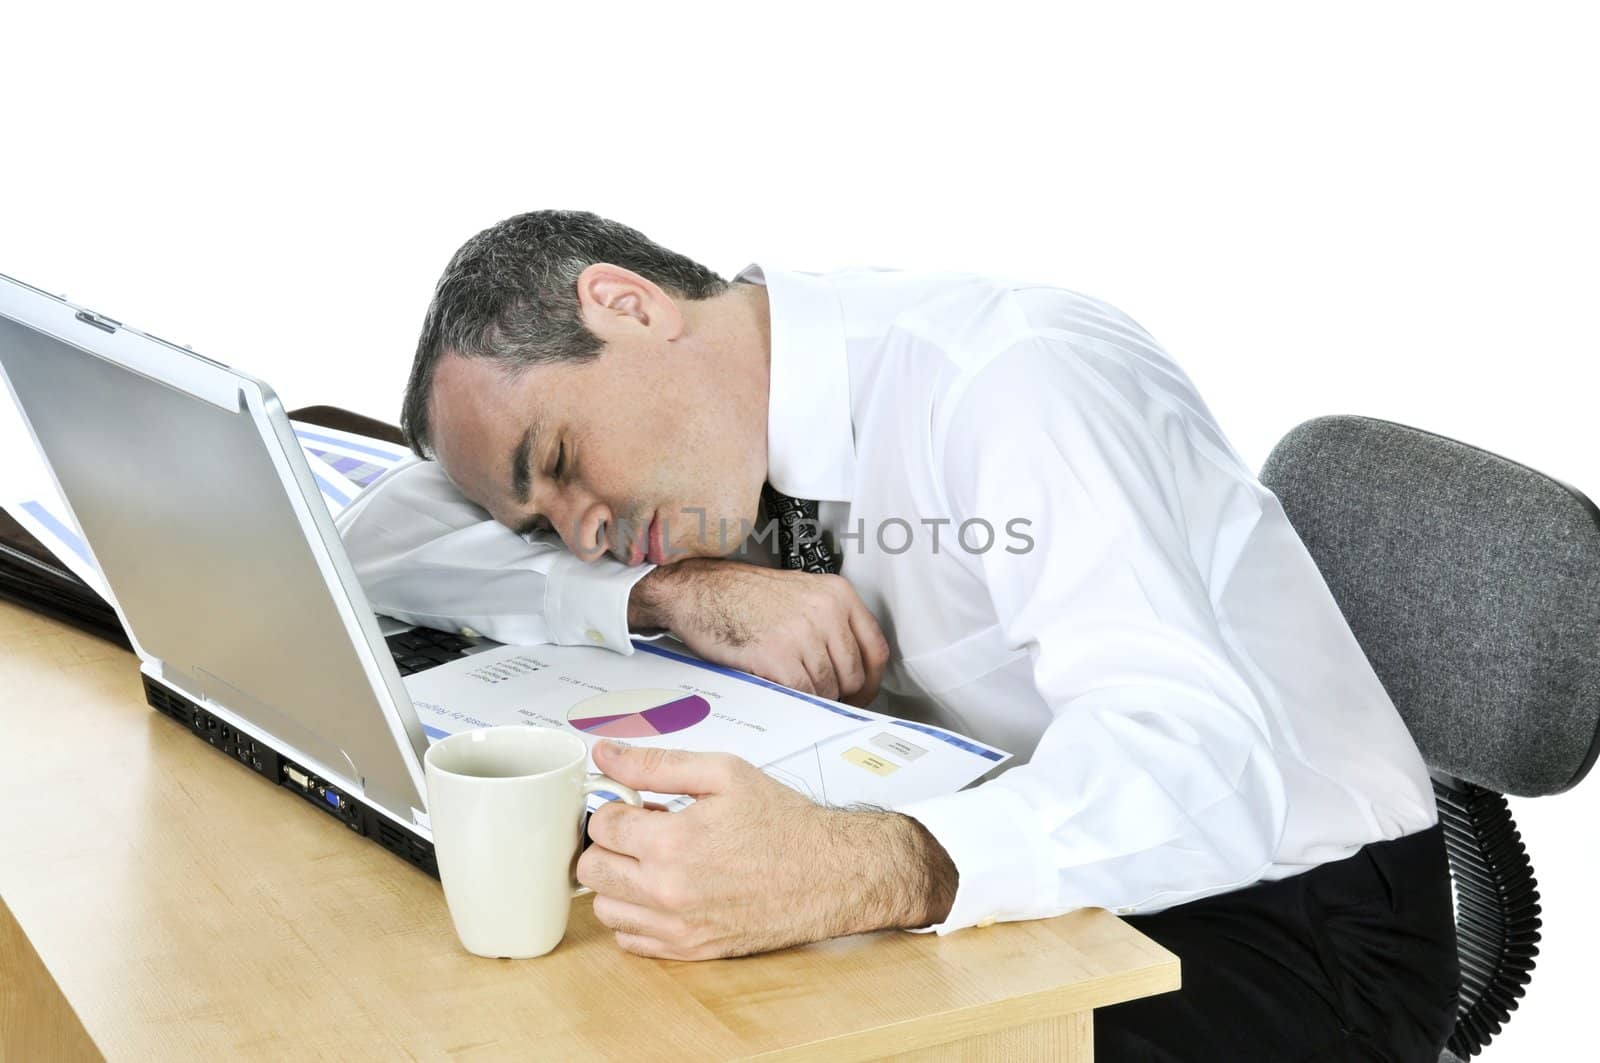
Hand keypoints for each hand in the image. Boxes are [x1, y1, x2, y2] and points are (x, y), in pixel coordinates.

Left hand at [577, 740, 957, 959]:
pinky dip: (634, 916)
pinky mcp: (689, 950)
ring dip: (618, 882)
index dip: (615, 809)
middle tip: (641, 832)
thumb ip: (656, 764)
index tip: (636, 806)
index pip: (599, 826)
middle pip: (590, 870)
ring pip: (603, 908)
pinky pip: (629, 939)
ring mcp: (676, 927)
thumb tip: (604, 753)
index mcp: (671, 842)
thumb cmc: (782, 822)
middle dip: (609, 845)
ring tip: (653, 862)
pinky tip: (662, 892)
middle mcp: (666, 891)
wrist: (829, 874)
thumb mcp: (723, 773)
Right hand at [627, 559, 889, 706]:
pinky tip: (781, 689)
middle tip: (824, 699)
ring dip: (814, 698)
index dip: (872, 680)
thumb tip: (852, 669)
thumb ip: (832, 623)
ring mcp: (802, 634)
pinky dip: (794, 700)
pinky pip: (802, 694)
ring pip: (828, 688)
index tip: (862, 693)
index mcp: (837, 593)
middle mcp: (825, 611)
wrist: (698, 591)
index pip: (876, 648)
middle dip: (841, 694)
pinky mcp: (778, 656)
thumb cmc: (742, 595)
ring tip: (795, 690)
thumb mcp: (801, 595)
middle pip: (854, 675)